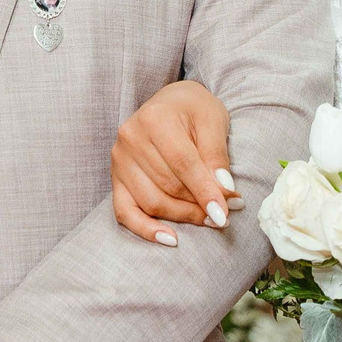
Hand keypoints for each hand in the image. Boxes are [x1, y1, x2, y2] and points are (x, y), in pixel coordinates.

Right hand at [111, 80, 237, 245]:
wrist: (169, 102)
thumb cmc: (193, 109)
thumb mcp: (213, 120)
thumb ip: (216, 154)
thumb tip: (224, 190)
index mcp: (154, 118)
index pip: (182, 164)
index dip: (205, 192)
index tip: (225, 213)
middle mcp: (130, 138)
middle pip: (168, 186)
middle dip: (199, 205)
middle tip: (226, 215)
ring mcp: (119, 160)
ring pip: (152, 202)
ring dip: (183, 217)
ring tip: (209, 220)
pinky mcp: (115, 178)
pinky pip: (125, 212)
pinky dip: (146, 230)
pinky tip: (170, 239)